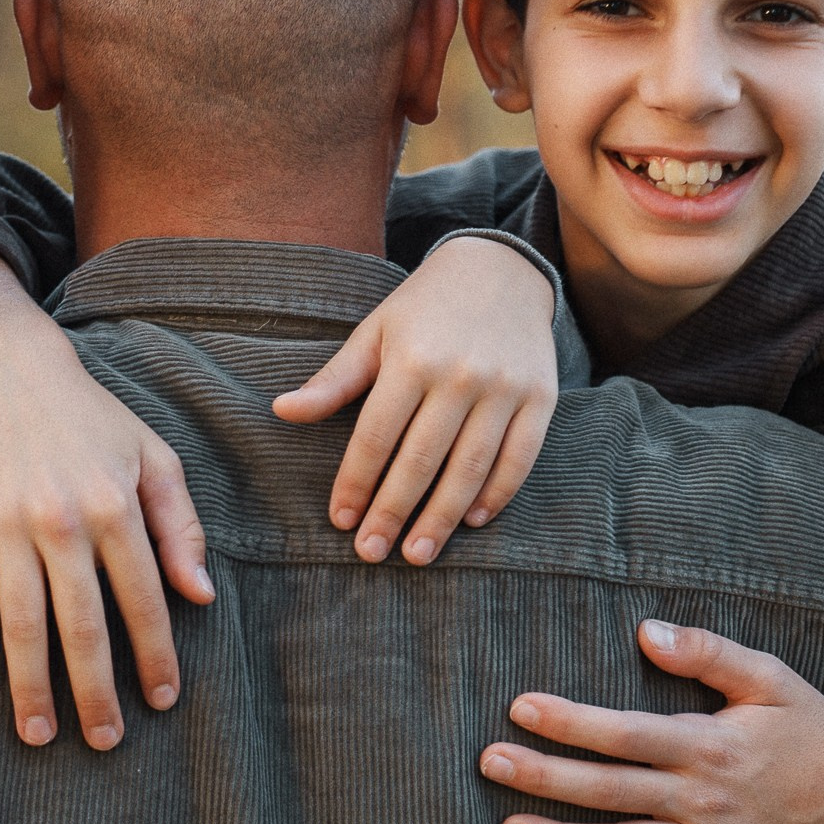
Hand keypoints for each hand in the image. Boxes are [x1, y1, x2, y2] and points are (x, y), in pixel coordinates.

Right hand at [0, 247, 213, 752]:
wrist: (9, 365)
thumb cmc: (92, 416)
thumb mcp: (152, 456)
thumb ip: (181, 525)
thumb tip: (200, 594)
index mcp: (116, 504)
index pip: (143, 598)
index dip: (155, 654)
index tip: (162, 700)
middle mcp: (62, 518)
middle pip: (82, 625)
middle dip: (96, 691)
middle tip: (105, 741)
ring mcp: (6, 521)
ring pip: (22, 621)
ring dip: (32, 685)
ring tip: (41, 734)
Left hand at [272, 234, 556, 564]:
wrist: (501, 270)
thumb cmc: (425, 308)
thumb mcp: (374, 333)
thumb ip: (333, 380)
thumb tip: (281, 411)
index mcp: (411, 359)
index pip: (376, 436)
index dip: (356, 482)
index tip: (340, 520)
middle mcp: (460, 375)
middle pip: (421, 459)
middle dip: (393, 511)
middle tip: (372, 552)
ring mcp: (505, 388)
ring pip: (470, 467)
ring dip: (442, 517)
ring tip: (417, 553)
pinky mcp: (541, 397)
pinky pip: (519, 458)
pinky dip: (496, 494)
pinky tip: (471, 520)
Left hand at [477, 620, 823, 823]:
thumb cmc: (807, 730)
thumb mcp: (768, 678)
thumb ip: (708, 653)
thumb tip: (647, 632)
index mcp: (710, 745)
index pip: (627, 735)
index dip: (571, 724)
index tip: (521, 708)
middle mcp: (704, 800)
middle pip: (611, 792)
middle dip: (546, 779)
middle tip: (490, 763)